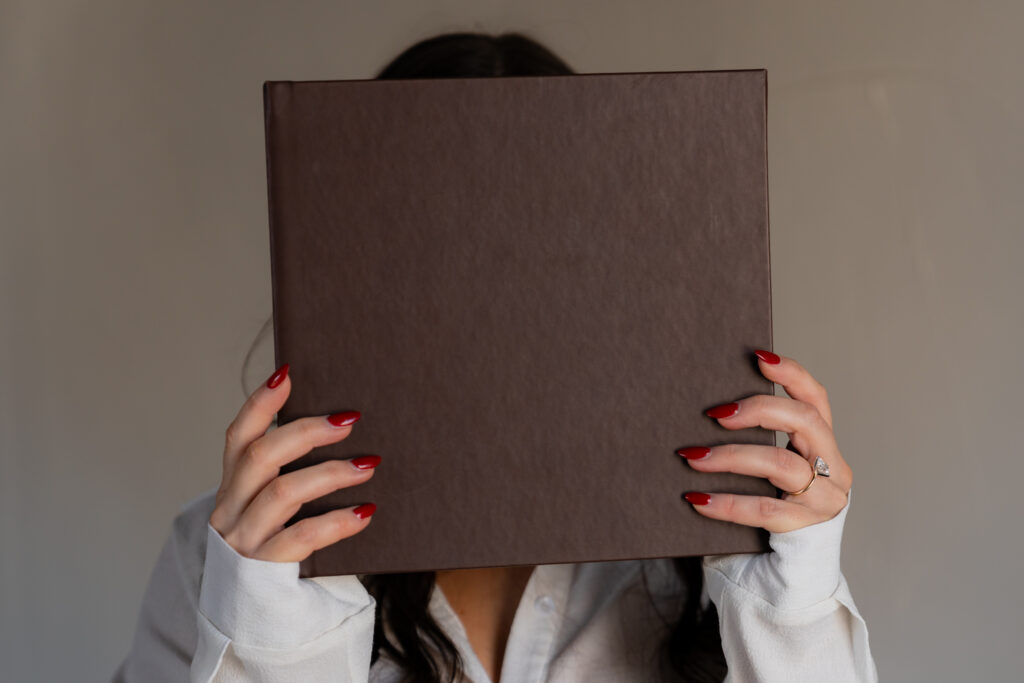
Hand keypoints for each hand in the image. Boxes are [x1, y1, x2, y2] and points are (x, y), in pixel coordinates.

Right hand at [208, 363, 379, 561]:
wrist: (252, 623)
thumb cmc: (275, 555)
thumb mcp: (271, 513)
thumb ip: (288, 478)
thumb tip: (342, 432)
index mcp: (232, 489)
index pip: (238, 436)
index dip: (260, 404)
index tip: (288, 374)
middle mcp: (230, 511)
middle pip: (261, 456)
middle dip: (307, 432)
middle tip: (350, 420)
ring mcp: (243, 542)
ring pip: (282, 494)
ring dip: (330, 473)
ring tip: (369, 464)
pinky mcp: (263, 573)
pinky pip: (300, 539)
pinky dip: (336, 522)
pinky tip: (365, 513)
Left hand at [678, 350, 852, 532]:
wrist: (798, 569)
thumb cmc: (779, 504)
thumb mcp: (778, 466)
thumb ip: (763, 438)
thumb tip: (710, 409)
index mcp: (826, 445)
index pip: (817, 398)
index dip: (792, 374)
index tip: (758, 357)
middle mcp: (834, 468)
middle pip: (804, 422)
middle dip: (759, 410)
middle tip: (716, 414)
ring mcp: (824, 500)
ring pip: (781, 465)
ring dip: (731, 456)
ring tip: (693, 456)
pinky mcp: (805, 529)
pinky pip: (764, 510)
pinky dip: (726, 502)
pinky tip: (697, 499)